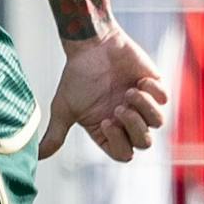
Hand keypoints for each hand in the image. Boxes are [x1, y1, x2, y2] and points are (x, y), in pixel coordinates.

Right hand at [40, 25, 168, 163]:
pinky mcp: (153, 86)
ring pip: (158, 123)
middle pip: (144, 143)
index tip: (107, 121)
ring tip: (130, 91)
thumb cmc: (75, 76)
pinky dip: (153, 92)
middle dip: (134, 127)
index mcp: (107, 130)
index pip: (123, 153)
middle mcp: (125, 121)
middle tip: (119, 107)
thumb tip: (37, 157)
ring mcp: (141, 104)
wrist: (90, 45)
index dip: (120, 143)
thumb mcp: (63, 108)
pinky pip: (165, 100)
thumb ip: (55, 135)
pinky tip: (139, 80)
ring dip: (144, 108)